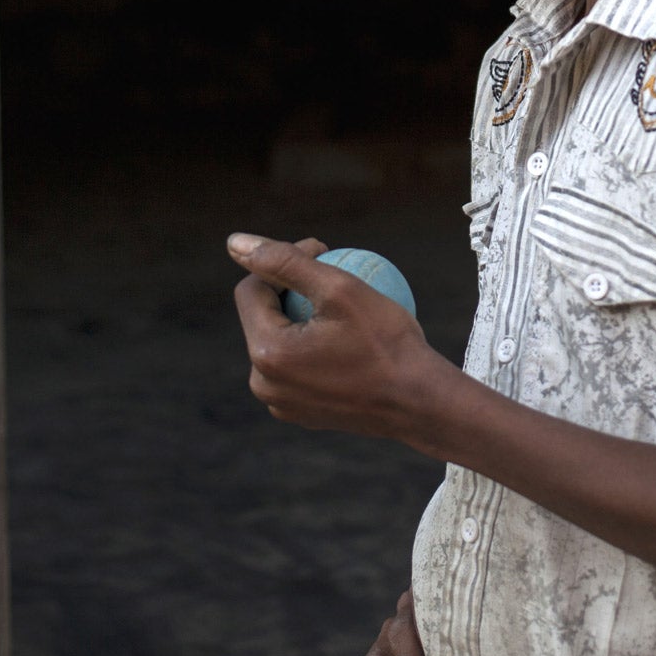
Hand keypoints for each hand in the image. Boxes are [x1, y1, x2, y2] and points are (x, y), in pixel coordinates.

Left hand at [228, 232, 448, 441]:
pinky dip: (312, 347)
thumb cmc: (386, 342)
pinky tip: (346, 336)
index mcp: (267, 353)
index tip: (324, 252)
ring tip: (340, 306)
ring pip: (279, 342)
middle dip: (290, 290)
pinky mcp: (299, 413)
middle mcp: (264, 384)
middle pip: (263, 317)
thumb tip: (236, 241)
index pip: (252, 289)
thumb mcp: (338, 288)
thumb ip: (284, 261)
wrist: (419, 404)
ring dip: (301, 318)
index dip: (283, 261)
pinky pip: (295, 368)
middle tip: (336, 276)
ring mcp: (280, 404)